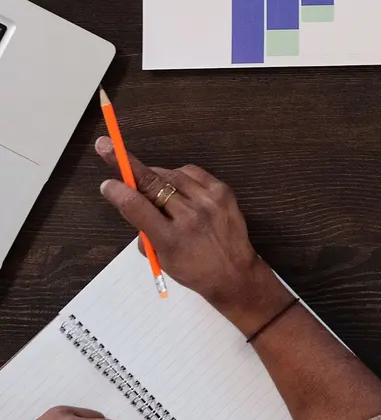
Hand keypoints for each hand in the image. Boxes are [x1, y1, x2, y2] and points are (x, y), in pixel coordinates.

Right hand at [96, 139, 288, 336]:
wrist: (235, 274)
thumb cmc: (193, 270)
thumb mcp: (162, 260)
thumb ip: (145, 232)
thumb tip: (131, 202)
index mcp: (171, 240)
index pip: (137, 208)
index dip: (118, 192)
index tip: (106, 182)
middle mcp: (190, 218)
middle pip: (152, 184)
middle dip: (126, 164)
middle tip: (106, 146)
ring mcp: (209, 202)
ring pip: (171, 175)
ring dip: (155, 175)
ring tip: (150, 183)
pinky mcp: (222, 192)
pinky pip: (192, 173)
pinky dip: (178, 175)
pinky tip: (175, 184)